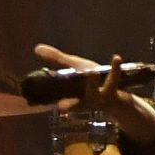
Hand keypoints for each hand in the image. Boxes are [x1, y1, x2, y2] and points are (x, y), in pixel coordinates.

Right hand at [31, 44, 154, 144]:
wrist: (114, 97)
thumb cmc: (90, 81)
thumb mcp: (74, 68)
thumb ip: (56, 59)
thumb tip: (36, 48)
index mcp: (79, 99)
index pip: (72, 104)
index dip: (68, 104)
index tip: (61, 105)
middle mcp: (93, 98)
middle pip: (91, 95)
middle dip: (92, 85)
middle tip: (92, 73)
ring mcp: (107, 94)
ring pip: (109, 86)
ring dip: (113, 74)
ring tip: (115, 59)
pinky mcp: (118, 88)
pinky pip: (116, 77)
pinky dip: (116, 68)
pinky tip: (116, 58)